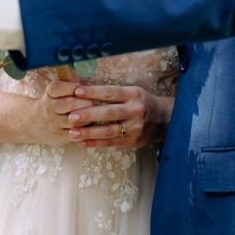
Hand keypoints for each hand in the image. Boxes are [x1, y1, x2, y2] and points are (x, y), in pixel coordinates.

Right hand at [20, 79, 96, 146]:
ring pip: (75, 121)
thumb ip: (71, 88)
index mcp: (50, 94)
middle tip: (92, 102)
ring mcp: (54, 124)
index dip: (73, 87)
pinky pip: (77, 135)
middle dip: (85, 102)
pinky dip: (86, 131)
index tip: (82, 89)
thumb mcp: (56, 92)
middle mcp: (49, 108)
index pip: (58, 88)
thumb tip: (90, 87)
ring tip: (93, 115)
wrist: (35, 123)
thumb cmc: (54, 103)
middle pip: (69, 104)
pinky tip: (90, 126)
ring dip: (88, 118)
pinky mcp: (60, 137)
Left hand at [54, 82, 171, 148]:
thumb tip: (85, 91)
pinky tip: (83, 143)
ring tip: (73, 133)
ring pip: (108, 131)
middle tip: (71, 116)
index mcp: (133, 95)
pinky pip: (112, 143)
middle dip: (88, 115)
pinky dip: (96, 143)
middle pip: (108, 113)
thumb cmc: (142, 102)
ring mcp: (134, 128)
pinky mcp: (133, 141)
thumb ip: (113, 93)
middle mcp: (134, 111)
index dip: (93, 92)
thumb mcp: (132, 92)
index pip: (110, 93)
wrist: (164, 120)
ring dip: (89, 132)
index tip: (76, 92)